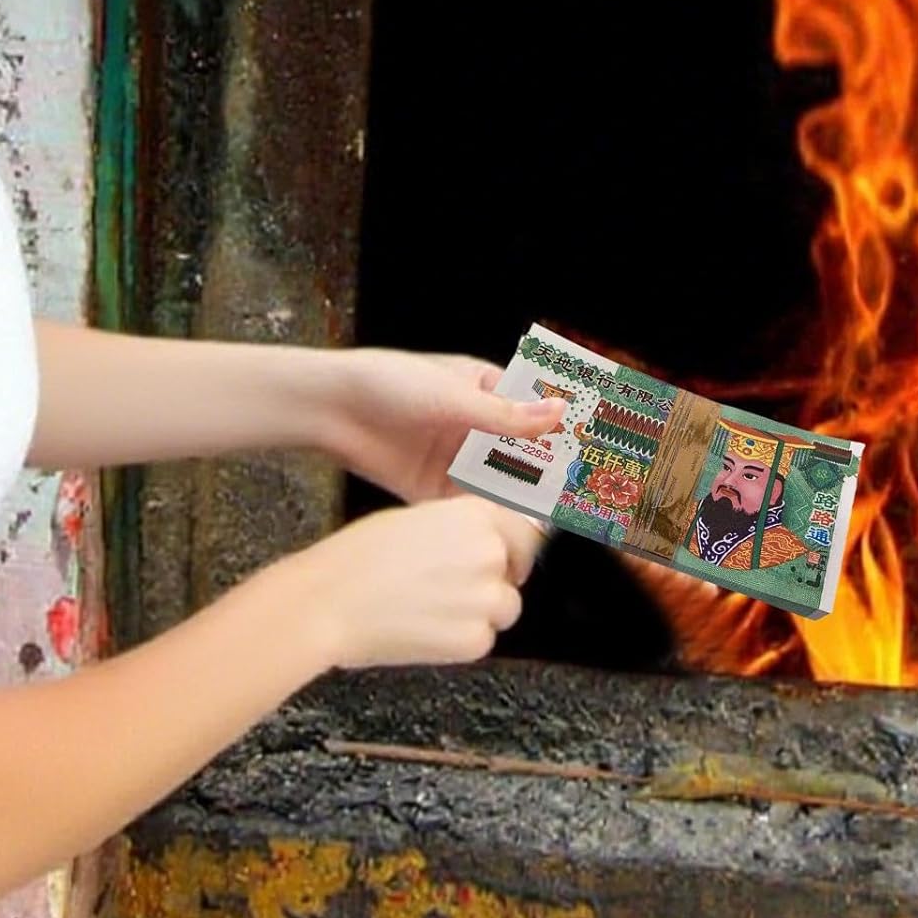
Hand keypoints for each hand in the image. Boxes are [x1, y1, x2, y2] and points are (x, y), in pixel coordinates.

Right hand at [289, 496, 543, 668]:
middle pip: (520, 564)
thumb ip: (461, 525)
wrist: (329, 603)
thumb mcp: (417, 518)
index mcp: (476, 514)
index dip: (517, 538)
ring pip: (505, 605)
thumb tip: (488, 534)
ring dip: (482, 609)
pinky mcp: (475, 640)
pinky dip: (463, 639)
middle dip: (502, 574)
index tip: (513, 547)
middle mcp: (490, 552)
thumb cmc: (358, 557)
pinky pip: (484, 638)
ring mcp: (486, 597)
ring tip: (435, 609)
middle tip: (464, 585)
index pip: (526, 521)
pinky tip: (426, 631)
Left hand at [315, 347, 564, 503]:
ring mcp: (456, 459)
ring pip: (499, 486)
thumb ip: (508, 415)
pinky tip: (501, 533)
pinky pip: (468, 507)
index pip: (537, 414)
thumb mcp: (453, 397)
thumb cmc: (390, 384)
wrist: (330, 409)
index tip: (587, 460)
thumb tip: (562, 413)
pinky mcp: (433, 490)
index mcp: (488, 390)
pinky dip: (485, 519)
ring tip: (540, 524)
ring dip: (518, 504)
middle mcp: (477, 427)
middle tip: (570, 502)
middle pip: (523, 456)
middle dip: (545, 479)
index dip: (562, 438)